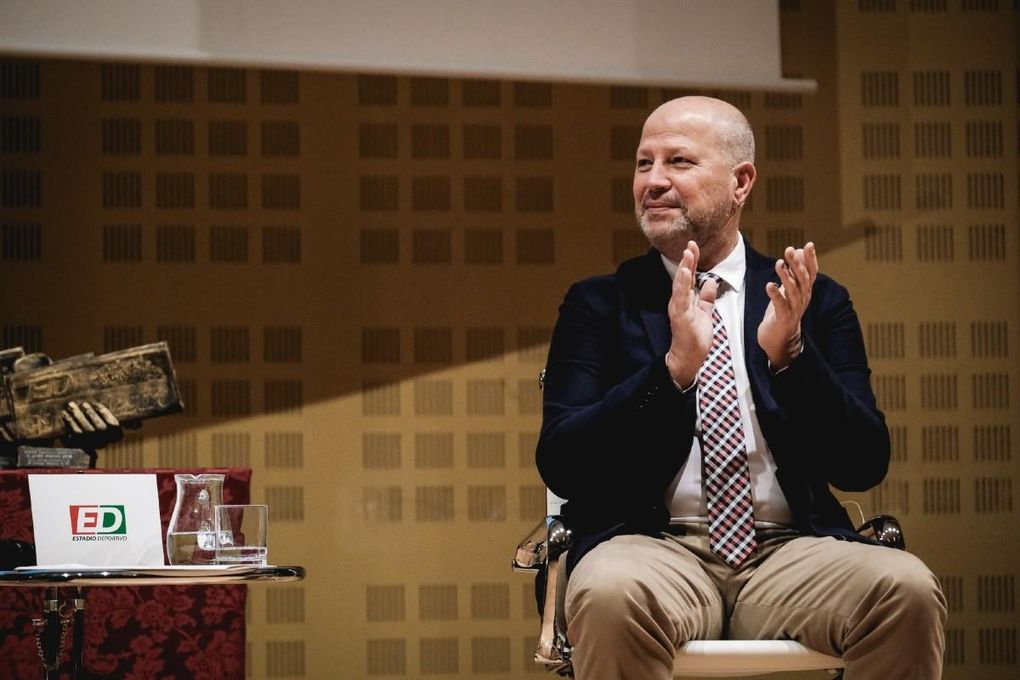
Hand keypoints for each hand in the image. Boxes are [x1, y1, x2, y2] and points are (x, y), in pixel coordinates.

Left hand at [60, 401, 126, 449]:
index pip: (113, 424)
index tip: (97, 403)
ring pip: (85, 431)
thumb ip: (105, 412)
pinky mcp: (78, 445)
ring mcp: (91, 445)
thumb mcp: (106, 417)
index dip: (105, 413)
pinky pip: (73, 435)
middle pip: (99, 428)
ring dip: (77, 417)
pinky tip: (65, 413)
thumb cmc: (99, 421)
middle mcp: (105, 441)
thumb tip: (99, 401)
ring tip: (72, 405)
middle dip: (90, 414)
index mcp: (116, 435)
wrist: (88, 440)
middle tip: (83, 403)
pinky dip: (69, 423)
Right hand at [666, 240, 717, 387]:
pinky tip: (686, 273)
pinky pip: (682, 298)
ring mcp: (678, 308)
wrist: (689, 357)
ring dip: (684, 268)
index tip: (694, 246)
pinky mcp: (680, 316)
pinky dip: (683, 284)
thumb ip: (707, 298)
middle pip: (683, 276)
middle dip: (687, 260)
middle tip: (691, 243)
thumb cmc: (695, 337)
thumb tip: (712, 282)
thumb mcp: (705, 313)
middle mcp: (679, 301)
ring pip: (680, 284)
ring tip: (687, 254)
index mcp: (685, 300)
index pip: (688, 277)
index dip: (691, 261)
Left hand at [758, 242, 817, 369]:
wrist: (779, 338)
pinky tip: (769, 285)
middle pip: (802, 279)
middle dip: (796, 264)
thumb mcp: (790, 288)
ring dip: (786, 276)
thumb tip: (799, 250)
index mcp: (805, 291)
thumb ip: (795, 271)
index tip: (809, 245)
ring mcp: (794, 309)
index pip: (811, 273)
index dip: (811, 259)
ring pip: (793, 291)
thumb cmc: (783, 310)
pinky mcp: (783, 318)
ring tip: (779, 264)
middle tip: (789, 250)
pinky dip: (775, 295)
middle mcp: (803, 299)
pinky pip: (780, 305)